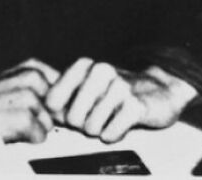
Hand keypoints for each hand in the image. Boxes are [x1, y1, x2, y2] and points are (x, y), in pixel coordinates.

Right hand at [0, 58, 60, 144]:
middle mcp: (34, 77)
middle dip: (42, 118)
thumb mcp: (13, 82)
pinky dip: (25, 140)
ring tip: (8, 122)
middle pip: (57, 110)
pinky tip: (6, 130)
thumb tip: (66, 106)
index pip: (64, 90)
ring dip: (31, 129)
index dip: (54, 106)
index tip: (39, 110)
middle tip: (14, 116)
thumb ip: (39, 88)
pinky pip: (40, 138)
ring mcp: (29, 97)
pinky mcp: (24, 118)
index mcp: (33, 67)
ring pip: (49, 125)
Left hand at [45, 58, 197, 142]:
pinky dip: (113, 135)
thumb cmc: (115, 92)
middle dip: (82, 124)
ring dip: (100, 130)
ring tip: (111, 118)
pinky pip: (110, 135)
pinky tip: (121, 124)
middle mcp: (100, 71)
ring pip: (91, 128)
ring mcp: (119, 86)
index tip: (73, 111)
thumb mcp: (87, 86)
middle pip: (71, 118)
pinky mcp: (135, 105)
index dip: (61, 114)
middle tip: (97, 116)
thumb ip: (62, 96)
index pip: (52, 100)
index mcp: (84, 65)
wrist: (159, 91)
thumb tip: (43, 111)